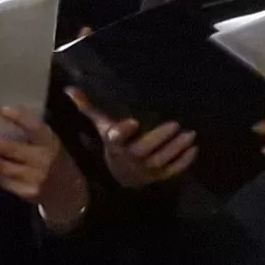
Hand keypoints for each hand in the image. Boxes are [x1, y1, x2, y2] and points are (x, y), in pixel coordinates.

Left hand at [0, 106, 84, 226]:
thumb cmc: (55, 159)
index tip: (1, 109)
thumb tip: (0, 113)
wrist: (69, 194)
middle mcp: (42, 160)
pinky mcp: (23, 192)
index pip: (35, 128)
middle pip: (9, 149)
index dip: (20, 118)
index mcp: (50, 142)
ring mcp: (32, 178)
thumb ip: (32, 132)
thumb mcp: (51, 143)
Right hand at [66, 92, 196, 188]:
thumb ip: (89, 107)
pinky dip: (183, 161)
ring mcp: (145, 170)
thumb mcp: (101, 126)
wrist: (121, 177)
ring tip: (190, 134)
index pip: (116, 138)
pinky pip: (172, 171)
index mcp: (114, 144)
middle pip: (143, 150)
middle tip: (176, 124)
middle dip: (159, 138)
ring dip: (176, 148)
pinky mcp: (158, 177)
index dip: (123, 132)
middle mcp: (129, 158)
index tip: (134, 122)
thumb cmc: (114, 144)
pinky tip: (194, 149)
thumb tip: (69, 88)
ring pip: (161, 160)